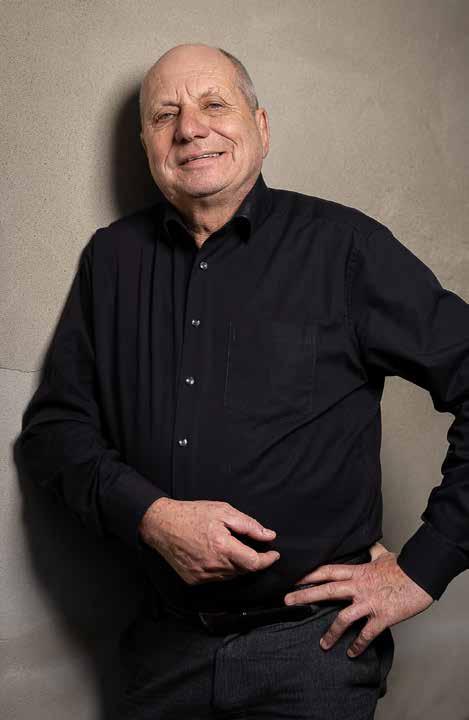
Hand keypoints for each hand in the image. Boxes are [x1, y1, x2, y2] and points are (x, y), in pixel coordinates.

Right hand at [139, 497, 279, 585]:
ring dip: (236, 564)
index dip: (267, 560)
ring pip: (230, 576)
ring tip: (228, 546)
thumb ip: (248, 525)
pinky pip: (215, 578)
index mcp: (223, 547)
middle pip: (243, 570)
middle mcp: (213, 566)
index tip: (273, 554)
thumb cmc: (192, 514)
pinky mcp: (193, 580)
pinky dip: (221, 568)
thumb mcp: (223, 511)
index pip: (254, 563)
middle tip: (249, 544)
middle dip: (251, 559)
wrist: (162, 524)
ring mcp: (202, 575)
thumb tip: (268, 535)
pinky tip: (214, 554)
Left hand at [283, 541, 433, 656]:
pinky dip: (358, 644)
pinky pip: (366, 633)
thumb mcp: (384, 555)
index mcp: (357, 572)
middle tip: (286, 601)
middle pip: (326, 590)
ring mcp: (369, 602)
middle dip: (305, 595)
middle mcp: (359, 586)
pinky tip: (352, 653)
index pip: (327, 571)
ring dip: (331, 632)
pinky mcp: (382, 616)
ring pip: (343, 617)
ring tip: (323, 644)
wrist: (422, 576)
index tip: (294, 579)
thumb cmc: (403, 566)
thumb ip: (372, 552)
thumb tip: (369, 545)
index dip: (309, 574)